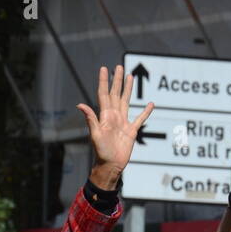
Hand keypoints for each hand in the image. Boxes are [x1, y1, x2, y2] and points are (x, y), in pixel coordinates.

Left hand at [77, 65, 153, 188]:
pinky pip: (140, 118)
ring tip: (130, 77)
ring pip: (126, 101)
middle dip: (117, 80)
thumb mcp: (95, 135)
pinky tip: (150, 104)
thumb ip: (90, 119)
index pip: (104, 94)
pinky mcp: (132, 130)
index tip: (104, 68)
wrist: (111, 165)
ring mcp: (123, 122)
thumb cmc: (101, 151)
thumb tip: (80, 105)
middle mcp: (114, 116)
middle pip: (115, 94)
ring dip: (128, 89)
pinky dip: (145, 111)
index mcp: (105, 115)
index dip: (104, 81)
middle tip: (118, 67)